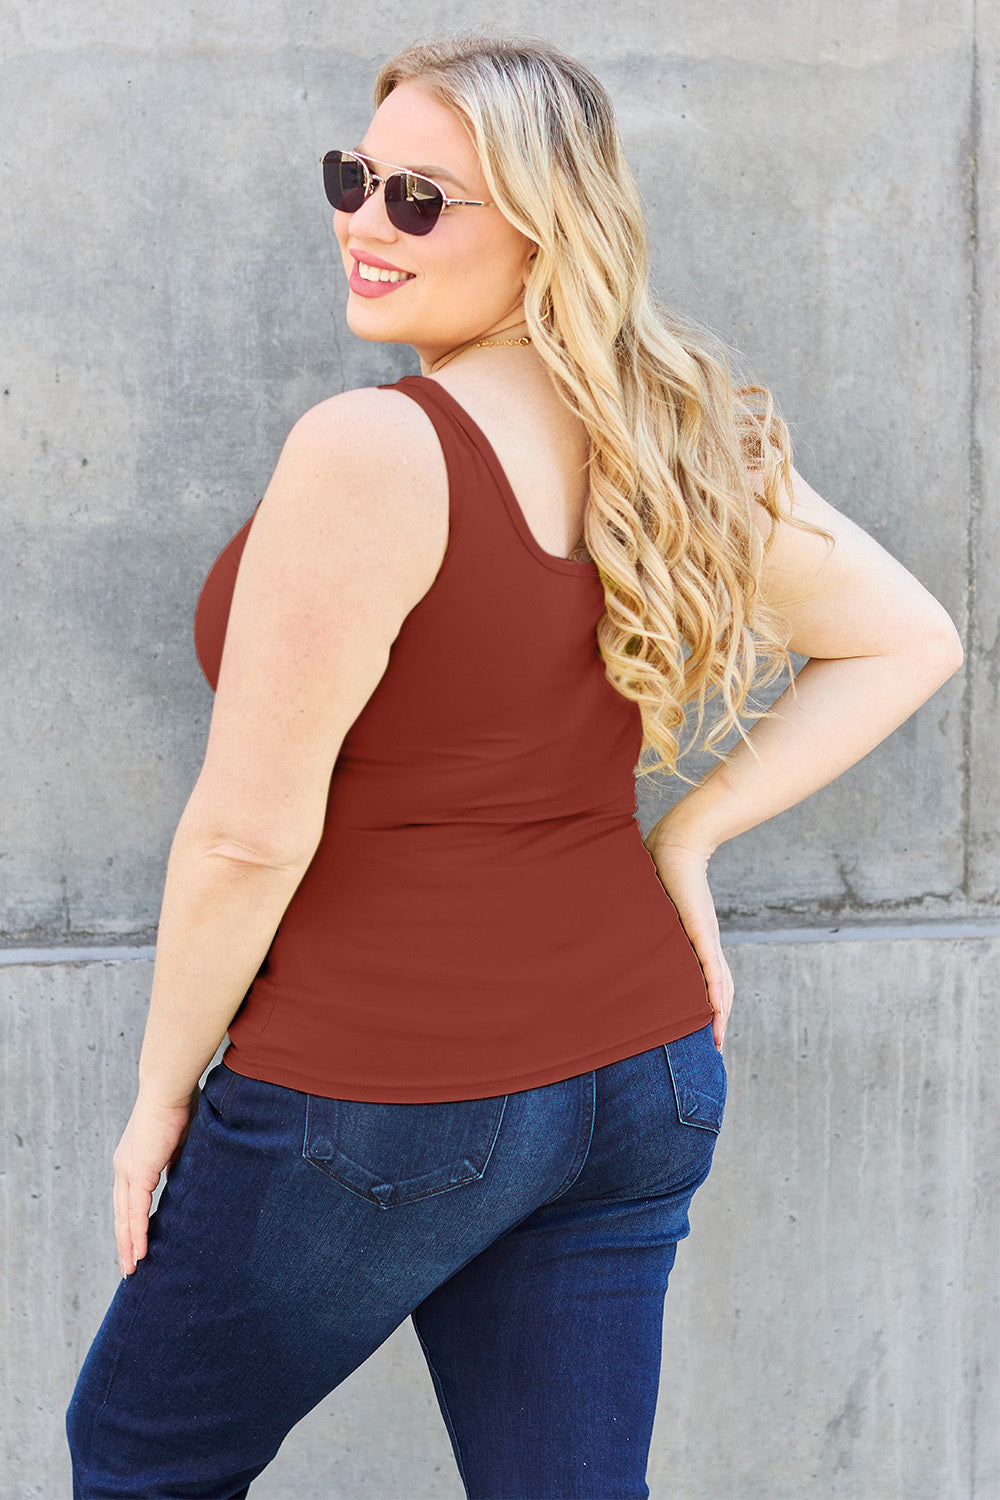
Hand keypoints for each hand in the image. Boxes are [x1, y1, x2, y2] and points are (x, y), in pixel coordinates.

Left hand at [112, 1088, 199, 1276]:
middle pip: (120, 1214)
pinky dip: (137, 1233)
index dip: (131, 1222)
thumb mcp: (180, 1141)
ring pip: (124, 1217)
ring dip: (128, 1245)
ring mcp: (128, 1170)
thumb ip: (178, 1162)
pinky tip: (140, 1252)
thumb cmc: (179, 1104)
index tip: (135, 1242)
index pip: (128, 1199)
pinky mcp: (138, 1172)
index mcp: (133, 1158)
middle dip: (124, 1242)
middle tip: (128, 1267)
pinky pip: (135, 1210)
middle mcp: (124, 1167)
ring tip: (132, 1269)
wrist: (168, 1087)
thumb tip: (185, 1180)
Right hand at [644, 823, 733, 1050]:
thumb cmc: (661, 869)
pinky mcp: (701, 930)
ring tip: (717, 1038)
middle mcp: (704, 943)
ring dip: (719, 1013)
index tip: (702, 1027)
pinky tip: (719, 1011)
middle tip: (713, 1045)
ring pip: (718, 983)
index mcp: (693, 939)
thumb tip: (611, 925)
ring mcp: (704, 937)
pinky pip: (711, 967)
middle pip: (718, 987)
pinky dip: (716, 991)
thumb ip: (638, 921)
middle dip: (716, 1017)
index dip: (706, 1003)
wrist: (677, 844)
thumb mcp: (649, 907)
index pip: (705, 977)